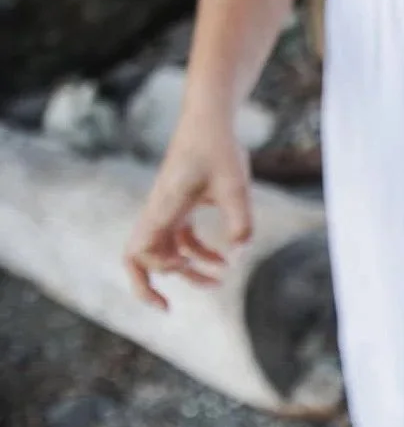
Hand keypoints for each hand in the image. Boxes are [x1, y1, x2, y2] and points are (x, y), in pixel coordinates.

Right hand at [124, 110, 252, 309]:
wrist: (211, 117)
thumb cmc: (220, 148)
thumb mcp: (236, 186)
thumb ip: (240, 223)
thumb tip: (238, 257)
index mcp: (164, 208)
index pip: (139, 252)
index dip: (150, 276)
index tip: (176, 283)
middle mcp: (159, 210)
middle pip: (140, 256)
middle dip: (153, 284)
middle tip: (168, 309)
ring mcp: (169, 208)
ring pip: (167, 249)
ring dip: (188, 270)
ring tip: (218, 281)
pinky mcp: (182, 203)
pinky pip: (181, 237)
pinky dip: (199, 253)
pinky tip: (225, 261)